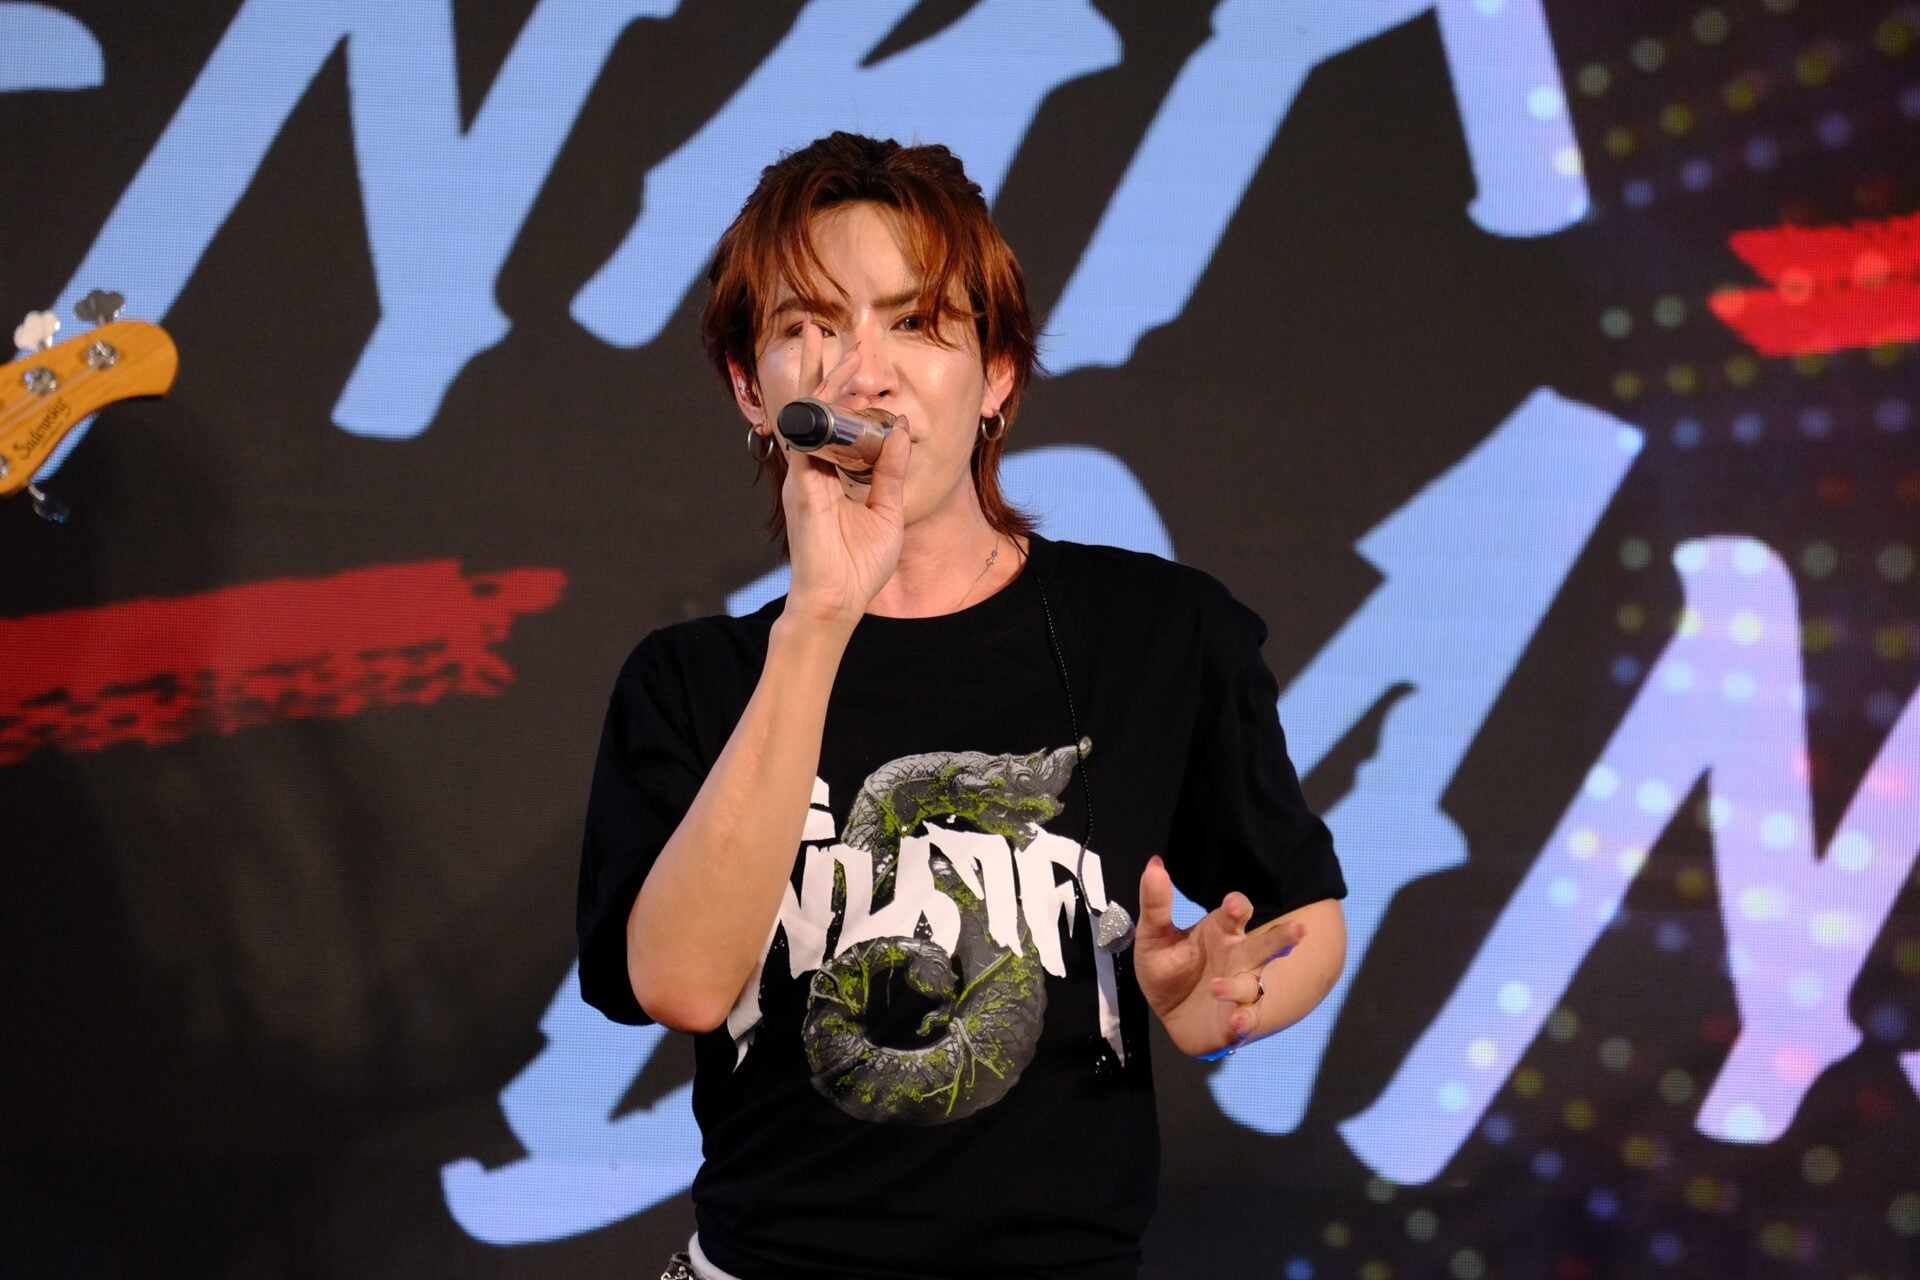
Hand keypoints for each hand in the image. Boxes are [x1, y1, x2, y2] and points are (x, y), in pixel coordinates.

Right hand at [775, 319, 911, 630]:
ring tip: (823, 339)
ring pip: (809, 414)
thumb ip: (888, 471)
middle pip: (814, 405)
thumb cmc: (858, 566)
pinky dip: (821, 414)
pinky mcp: (801, 488)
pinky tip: (829, 388)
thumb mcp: (886, 510)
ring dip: (819, 376)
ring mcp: (803, 475)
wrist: (837, 602)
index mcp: (830, 472)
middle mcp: (811, 468)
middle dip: (821, 364)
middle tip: (824, 324)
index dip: (842, 385)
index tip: (855, 353)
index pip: (834, 418)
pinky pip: (809, 440)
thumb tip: (897, 430)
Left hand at [1133, 855, 1306, 1057]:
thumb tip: (1154, 864)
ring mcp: (1241, 989)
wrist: (1168, 1014)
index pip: (1237, 913)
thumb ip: (1156, 905)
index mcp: (1221, 932)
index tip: (1234, 905)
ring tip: (1216, 987)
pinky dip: (1246, 1020)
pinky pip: (1249, 1018)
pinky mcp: (1238, 1020)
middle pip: (1266, 945)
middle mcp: (1238, 958)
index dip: (1238, 907)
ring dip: (1239, 985)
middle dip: (1281, 938)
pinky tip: (1238, 1021)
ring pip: (1254, 984)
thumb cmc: (1168, 968)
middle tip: (1298, 930)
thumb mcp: (1153, 937)